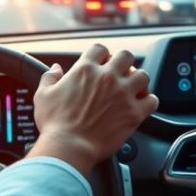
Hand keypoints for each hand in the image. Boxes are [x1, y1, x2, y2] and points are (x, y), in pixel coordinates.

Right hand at [28, 44, 157, 175]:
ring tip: (132, 88)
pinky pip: (152, 100)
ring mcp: (123, 94)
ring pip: (143, 75)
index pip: (100, 48)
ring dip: (138, 80)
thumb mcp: (43, 95)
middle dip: (123, 62)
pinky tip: (142, 105)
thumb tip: (55, 69)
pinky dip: (149, 101)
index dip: (101, 54)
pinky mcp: (134, 113)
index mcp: (85, 70)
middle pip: (126, 55)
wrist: (69, 147)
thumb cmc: (55, 123)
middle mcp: (107, 77)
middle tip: (120, 72)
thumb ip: (50, 77)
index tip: (101, 62)